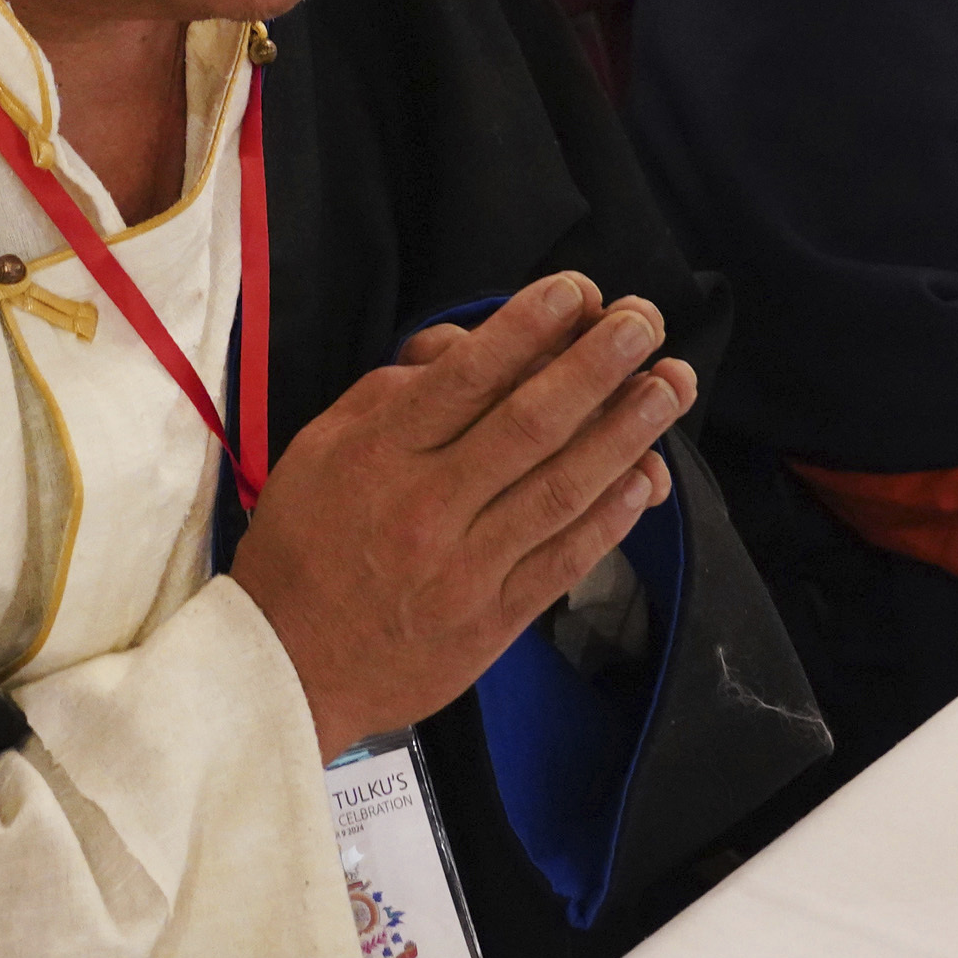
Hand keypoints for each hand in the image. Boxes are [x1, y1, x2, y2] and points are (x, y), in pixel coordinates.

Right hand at [226, 272, 689, 760]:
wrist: (287, 667)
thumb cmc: (302, 544)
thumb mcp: (320, 447)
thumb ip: (389, 393)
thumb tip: (464, 349)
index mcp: (379, 454)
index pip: (466, 377)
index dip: (529, 327)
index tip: (580, 291)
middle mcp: (428, 505)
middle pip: (529, 424)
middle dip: (596, 366)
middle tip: (647, 322)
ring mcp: (467, 567)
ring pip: (561, 488)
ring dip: (625, 433)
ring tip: (671, 386)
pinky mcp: (494, 621)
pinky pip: (564, 560)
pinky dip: (611, 517)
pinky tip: (648, 478)